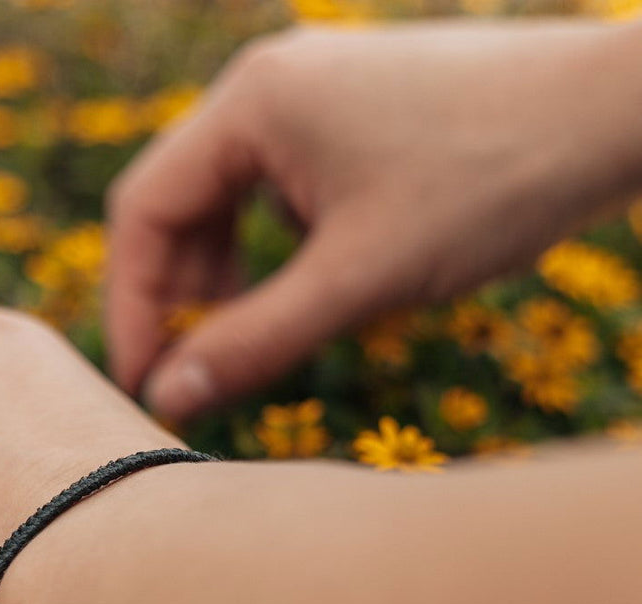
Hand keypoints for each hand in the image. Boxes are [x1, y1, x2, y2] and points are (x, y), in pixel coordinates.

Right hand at [107, 19, 641, 419]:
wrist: (620, 112)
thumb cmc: (494, 182)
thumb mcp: (361, 279)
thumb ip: (254, 341)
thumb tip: (170, 397)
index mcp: (253, 102)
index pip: (144, 211)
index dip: (133, 306)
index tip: (147, 383)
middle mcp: (267, 84)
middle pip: (175, 203)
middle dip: (174, 295)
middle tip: (193, 372)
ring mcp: (309, 92)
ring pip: (223, 200)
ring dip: (220, 277)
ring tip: (248, 338)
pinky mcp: (346, 112)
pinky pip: (272, 189)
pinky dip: (267, 249)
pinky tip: (302, 288)